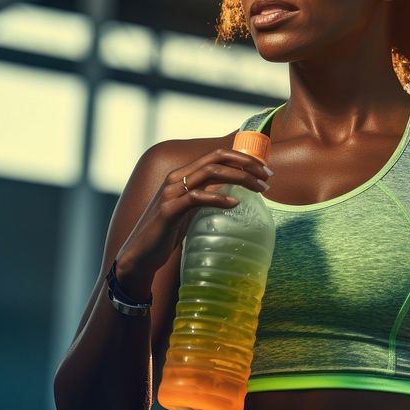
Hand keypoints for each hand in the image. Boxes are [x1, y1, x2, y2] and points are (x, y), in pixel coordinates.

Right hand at [113, 148, 271, 299]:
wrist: (141, 254)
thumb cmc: (168, 230)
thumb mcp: (192, 208)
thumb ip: (207, 195)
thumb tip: (235, 192)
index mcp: (183, 174)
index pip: (217, 154)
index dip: (243, 158)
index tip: (264, 170)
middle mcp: (176, 177)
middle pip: (217, 158)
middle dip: (246, 164)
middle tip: (268, 177)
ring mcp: (170, 192)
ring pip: (210, 172)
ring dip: (239, 178)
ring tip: (259, 189)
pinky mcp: (168, 210)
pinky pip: (196, 197)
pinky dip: (218, 198)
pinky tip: (235, 204)